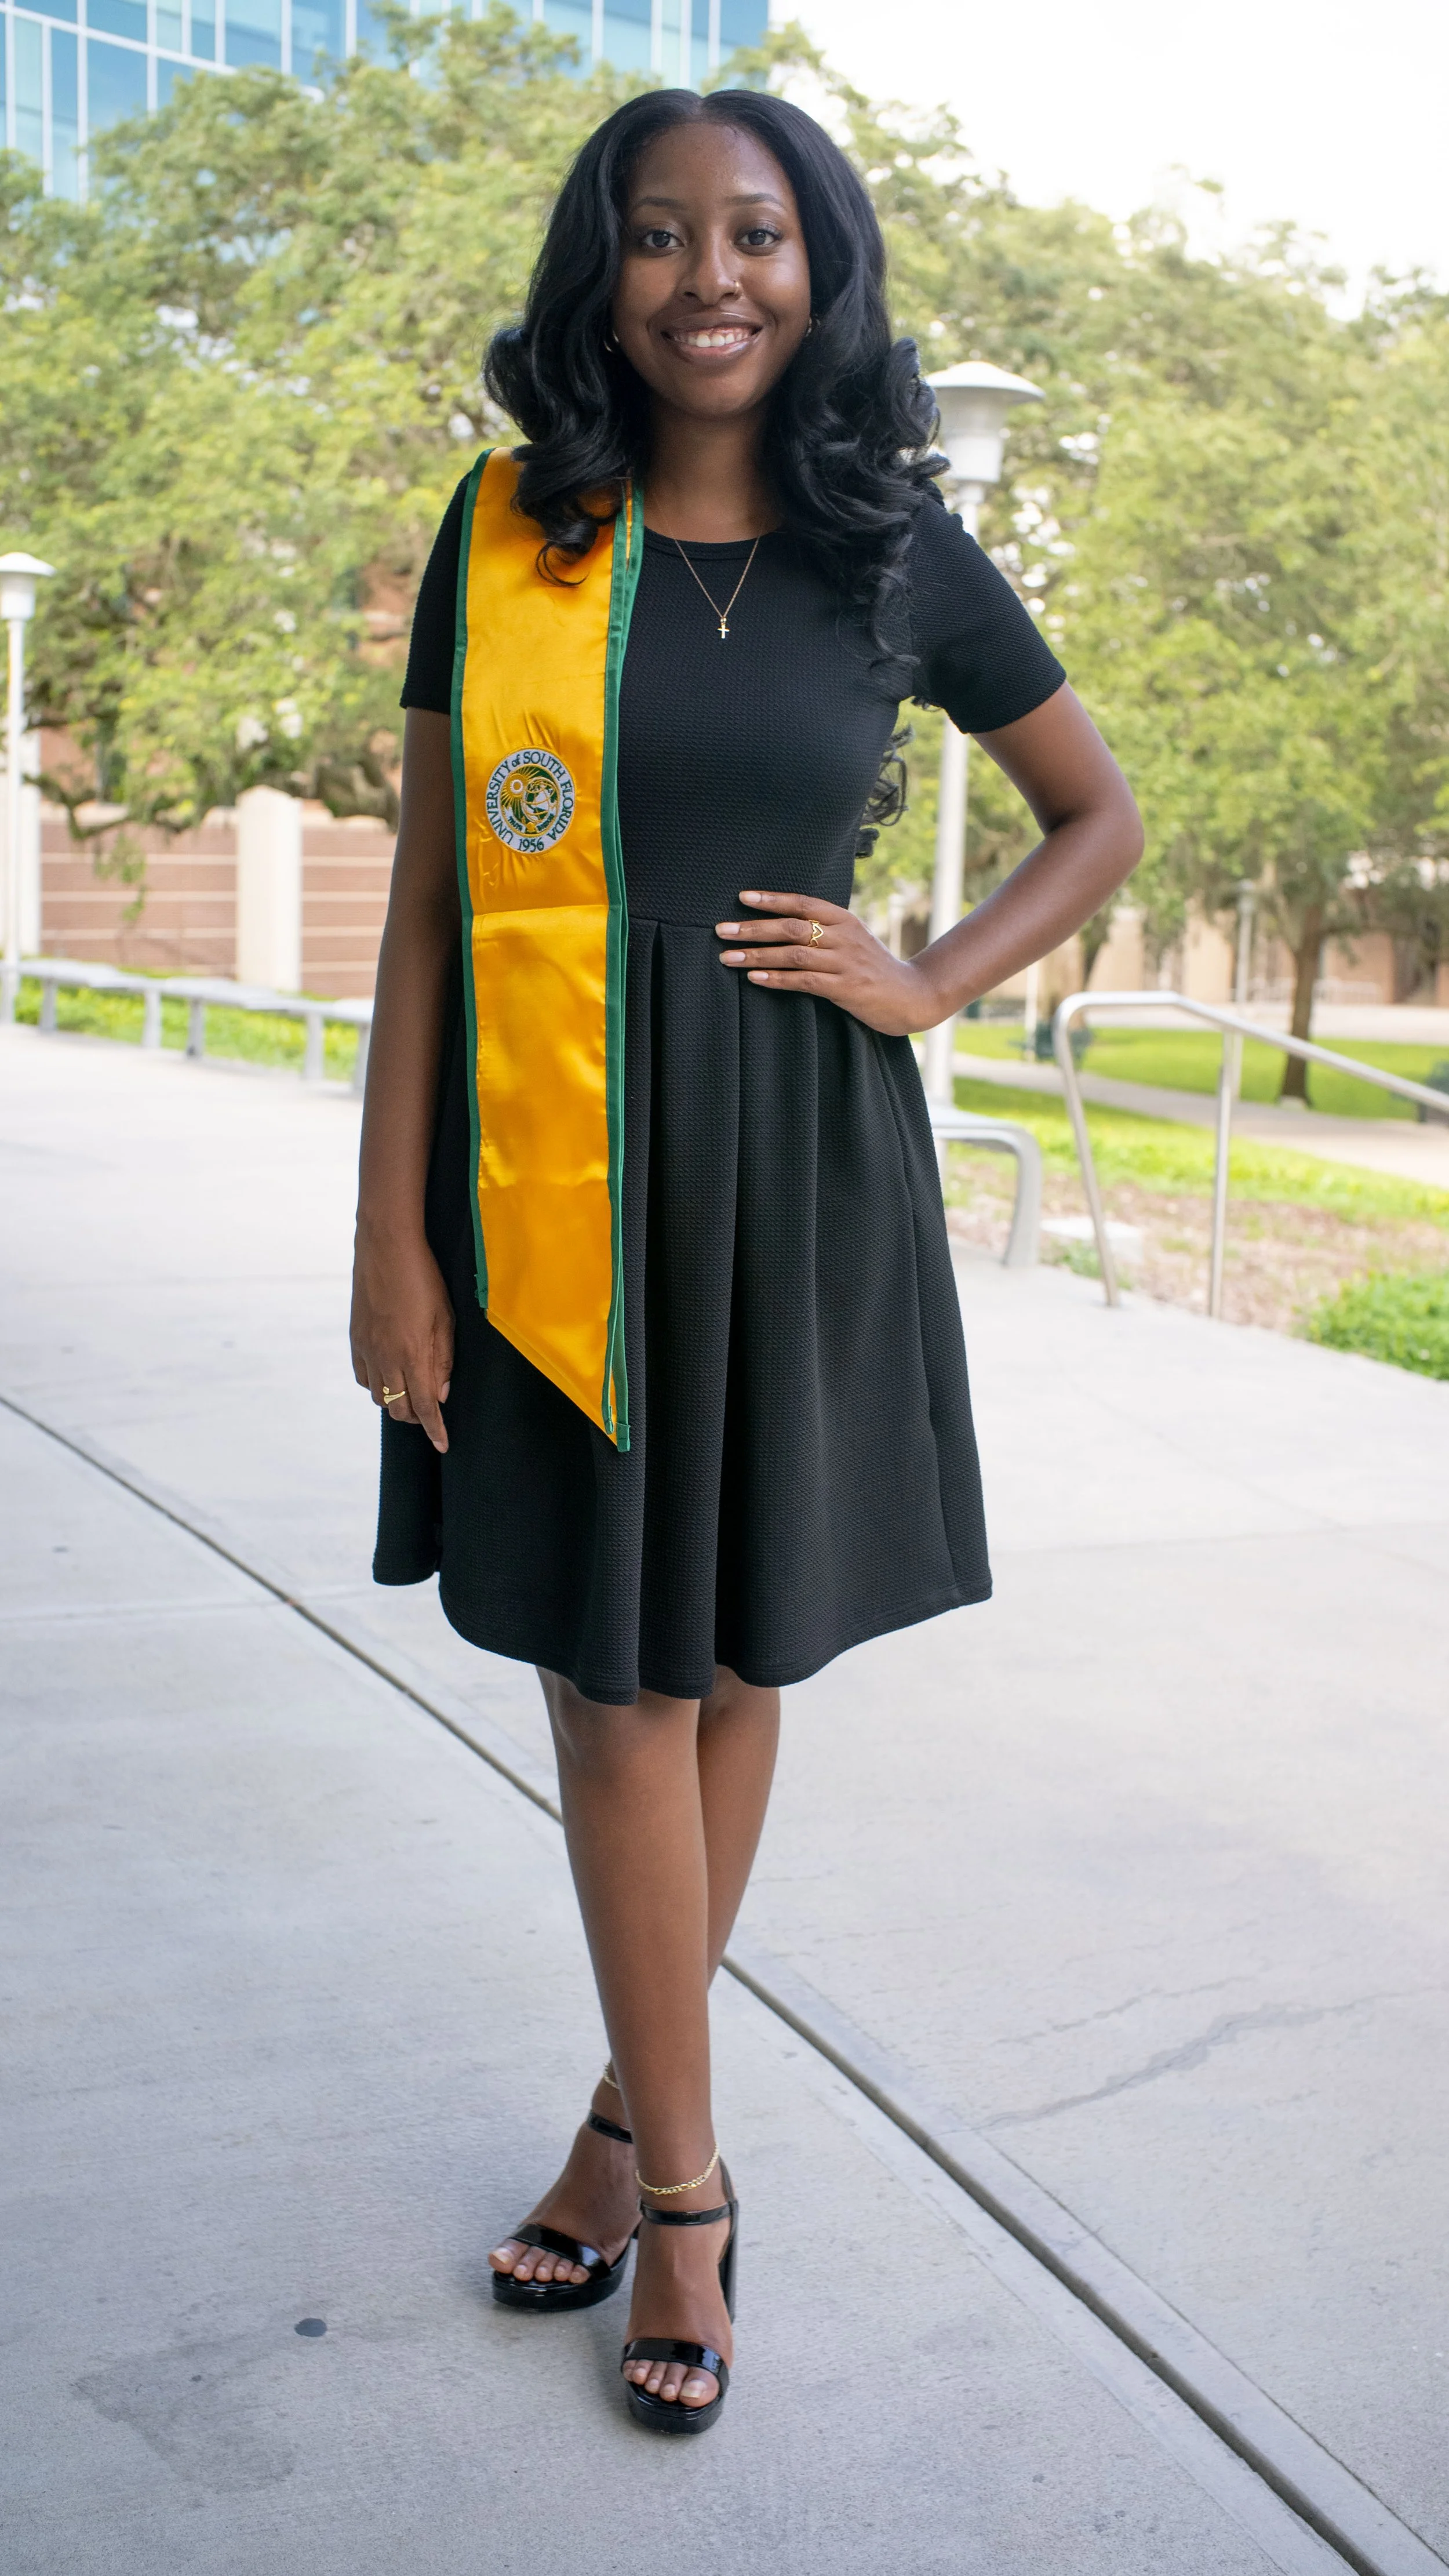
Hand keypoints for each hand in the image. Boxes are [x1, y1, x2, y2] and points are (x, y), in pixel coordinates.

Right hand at [350, 1224, 454, 1452]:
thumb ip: (443, 1359)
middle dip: (417, 1417)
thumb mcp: (445, 1317)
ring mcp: (366, 1348)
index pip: (425, 1407)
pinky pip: (362, 1377)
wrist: (385, 1245)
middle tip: (431, 1411)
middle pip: (399, 1408)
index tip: (443, 1445)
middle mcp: (385, 1357)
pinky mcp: (354, 1338)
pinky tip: (388, 1375)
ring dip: (396, 1401)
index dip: (435, 1430)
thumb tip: (442, 1395)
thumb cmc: (424, 1278)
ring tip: (411, 1391)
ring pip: (378, 1396)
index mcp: (412, 1354)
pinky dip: (376, 1385)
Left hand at [716, 892, 945, 1035]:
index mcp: (845, 920)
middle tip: (721, 930)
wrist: (912, 995)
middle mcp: (844, 937)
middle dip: (753, 928)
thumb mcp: (854, 940)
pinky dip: (777, 979)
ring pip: (793, 954)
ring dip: (756, 955)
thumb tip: (786, 924)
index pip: (803, 902)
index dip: (772, 899)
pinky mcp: (845, 988)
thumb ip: (826, 931)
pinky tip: (755, 978)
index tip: (742, 897)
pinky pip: (804, 981)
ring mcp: (845, 963)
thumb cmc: (876, 968)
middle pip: (791, 927)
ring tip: (727, 957)